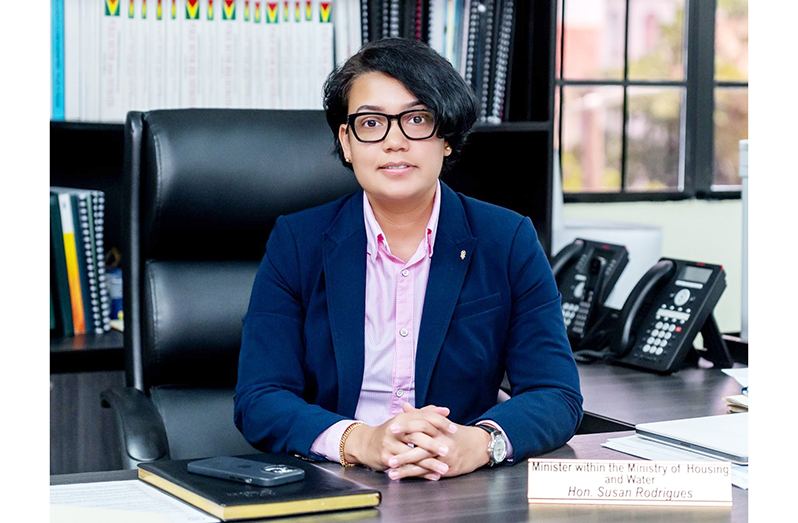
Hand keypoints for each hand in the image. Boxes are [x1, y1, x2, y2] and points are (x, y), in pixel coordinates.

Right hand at [343, 403, 457, 479]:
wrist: (365, 444)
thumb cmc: (390, 432)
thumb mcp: (405, 420)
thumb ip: (425, 414)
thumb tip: (445, 411)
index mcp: (403, 418)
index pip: (424, 418)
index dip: (440, 422)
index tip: (454, 429)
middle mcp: (395, 429)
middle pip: (417, 436)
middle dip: (434, 444)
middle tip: (449, 450)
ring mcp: (389, 444)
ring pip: (412, 454)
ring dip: (429, 463)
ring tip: (444, 469)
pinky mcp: (386, 458)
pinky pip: (406, 467)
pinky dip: (420, 473)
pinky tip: (432, 476)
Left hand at [386, 404, 491, 479]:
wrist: (479, 446)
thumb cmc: (456, 433)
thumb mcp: (440, 422)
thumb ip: (420, 414)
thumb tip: (404, 406)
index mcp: (439, 428)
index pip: (420, 425)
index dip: (405, 427)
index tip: (391, 429)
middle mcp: (442, 442)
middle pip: (420, 447)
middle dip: (402, 453)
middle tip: (387, 456)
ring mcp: (445, 457)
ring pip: (423, 463)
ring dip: (406, 468)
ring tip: (391, 472)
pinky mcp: (448, 469)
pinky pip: (430, 472)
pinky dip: (416, 475)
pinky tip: (405, 477)